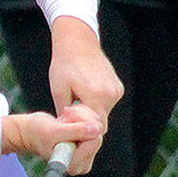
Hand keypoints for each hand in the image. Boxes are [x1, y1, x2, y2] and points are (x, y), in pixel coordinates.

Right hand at [0, 104, 103, 174]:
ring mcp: (86, 153)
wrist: (31, 131)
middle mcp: (83, 162)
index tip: (66, 124)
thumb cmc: (38, 132)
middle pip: (98, 132)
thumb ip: (75, 132)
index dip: (82, 127)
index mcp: (75, 165)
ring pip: (96, 125)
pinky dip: (81, 116)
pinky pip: (94, 122)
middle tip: (63, 121)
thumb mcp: (53, 131)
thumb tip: (97, 130)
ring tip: (64, 121)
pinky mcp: (87, 142)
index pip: (95, 141)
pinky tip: (68, 120)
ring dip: (79, 117)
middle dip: (81, 121)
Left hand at [45, 16, 122, 171]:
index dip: (83, 134)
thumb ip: (66, 113)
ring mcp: (116, 90)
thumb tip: (69, 131)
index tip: (73, 134)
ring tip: (76, 101)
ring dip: (91, 113)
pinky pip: (107, 103)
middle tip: (71, 118)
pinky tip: (85, 93)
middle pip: (100, 122)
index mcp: (96, 95)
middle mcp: (111, 94)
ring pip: (104, 113)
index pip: (95, 128)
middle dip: (86, 124)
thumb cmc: (64, 65)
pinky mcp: (118, 87)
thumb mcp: (59, 90)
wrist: (78, 42)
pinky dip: (97, 103)